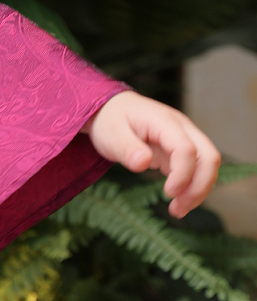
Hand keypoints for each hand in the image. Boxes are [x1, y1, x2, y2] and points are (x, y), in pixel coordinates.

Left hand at [80, 90, 220, 218]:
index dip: (182, 174)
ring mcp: (184, 136)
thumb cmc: (109, 120)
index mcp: (163, 120)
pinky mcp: (182, 148)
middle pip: (209, 157)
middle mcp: (180, 126)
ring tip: (177, 210)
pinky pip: (197, 168)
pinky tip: (177, 200)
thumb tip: (143, 163)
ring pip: (207, 164)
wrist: (110, 108)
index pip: (186, 149)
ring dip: (198, 190)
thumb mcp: (110, 133)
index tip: (167, 193)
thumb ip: (126, 148)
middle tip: (178, 209)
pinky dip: (192, 186)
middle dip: (200, 187)